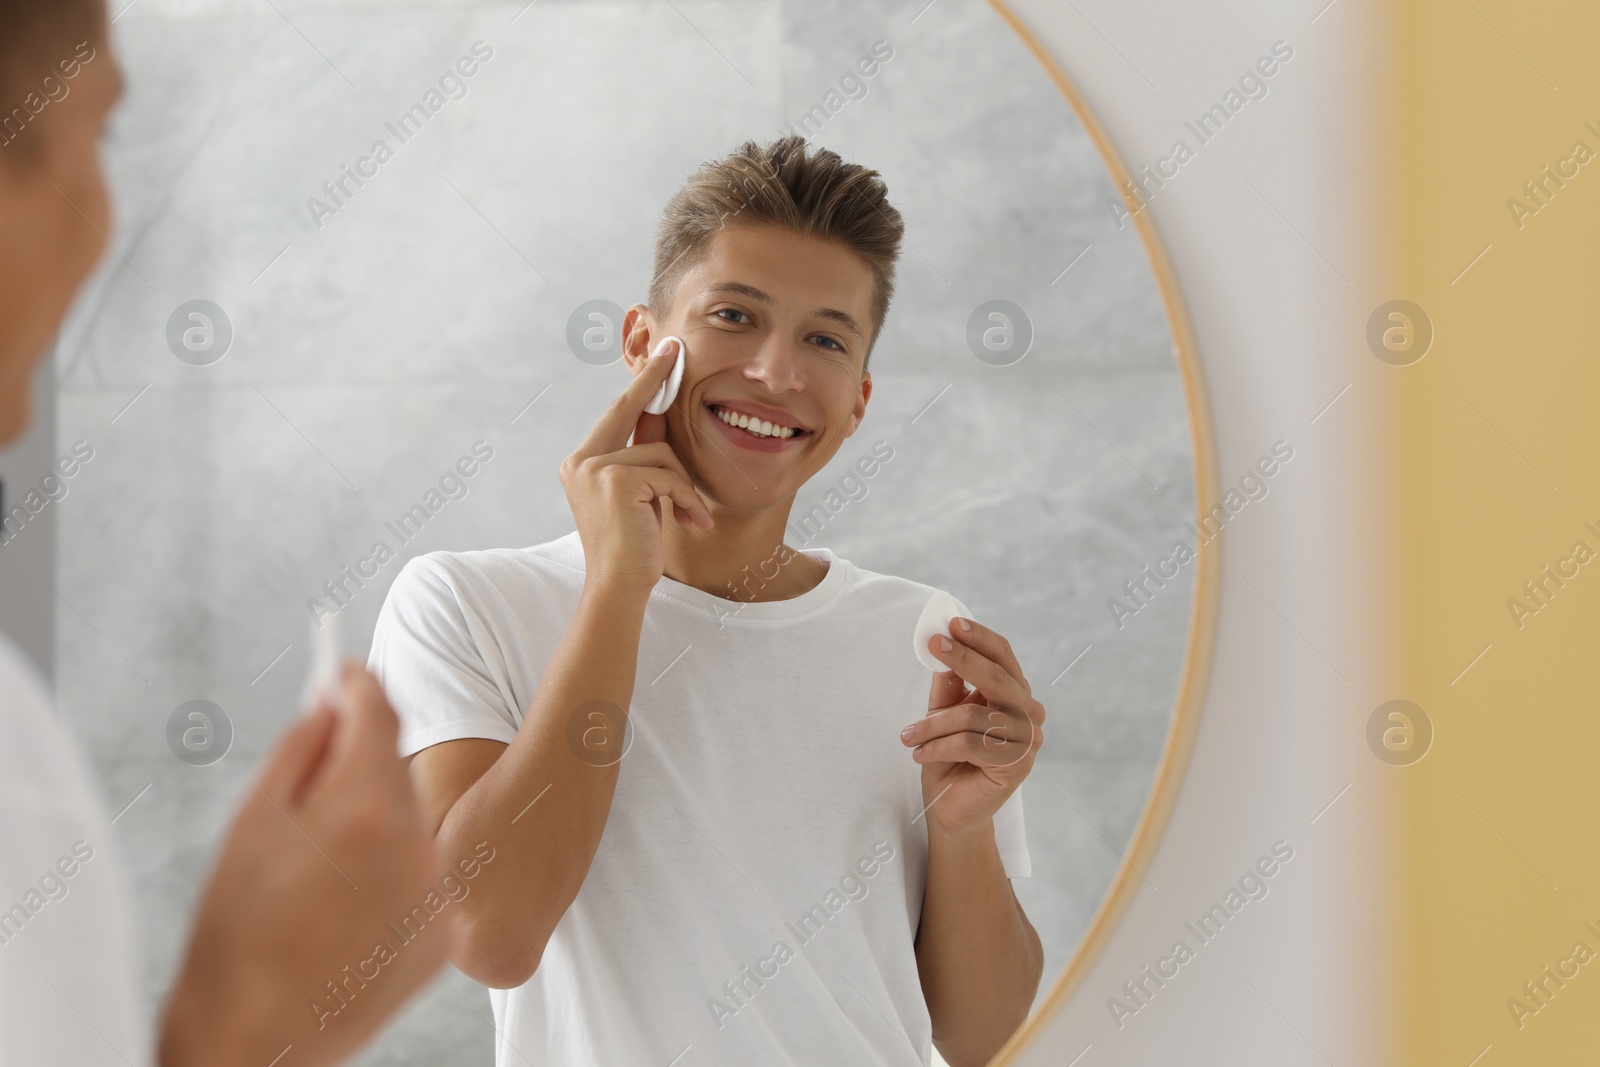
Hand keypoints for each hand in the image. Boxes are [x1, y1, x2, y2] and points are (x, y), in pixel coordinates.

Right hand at [159, 664, 452, 1066]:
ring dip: (376, 826)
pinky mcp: (446, 932)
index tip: (342, 675)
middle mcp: (416, 844)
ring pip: (411, 822)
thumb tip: (332, 699)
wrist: (256, 1038)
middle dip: (357, 766)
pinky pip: (423, 875)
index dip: (357, 685)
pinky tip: (348, 911)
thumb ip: (302, 746)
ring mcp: (438, 891)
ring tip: (323, 876)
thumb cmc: (237, 934)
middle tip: (312, 792)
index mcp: (364, 809)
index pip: (379, 711)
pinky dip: (393, 876)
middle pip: (395, 767)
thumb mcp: (252, 821)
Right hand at [558, 341, 713, 595]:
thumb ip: (646, 458)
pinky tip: (694, 522)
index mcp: (582, 463)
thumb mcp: (641, 496)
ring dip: (685, 487)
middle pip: (631, 410)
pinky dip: (688, 499)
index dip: (643, 383)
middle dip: (656, 377)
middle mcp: (581, 461)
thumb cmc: (634, 548)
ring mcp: (595, 468)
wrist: (619, 587)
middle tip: (677, 350)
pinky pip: (669, 475)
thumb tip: (663, 417)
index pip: (618, 413)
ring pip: (662, 453)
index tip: (663, 355)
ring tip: (693, 516)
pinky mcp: (616, 480)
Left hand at [899, 618, 1044, 838]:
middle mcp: (1029, 713)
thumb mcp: (943, 713)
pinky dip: (938, 748)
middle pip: (996, 677)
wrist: (952, 809)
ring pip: (973, 716)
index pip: (1003, 656)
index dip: (979, 638)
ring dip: (933, 726)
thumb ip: (948, 682)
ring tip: (909, 737)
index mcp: (1014, 693)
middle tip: (933, 646)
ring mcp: (1029, 739)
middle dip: (962, 659)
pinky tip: (920, 756)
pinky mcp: (1018, 765)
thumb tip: (941, 645)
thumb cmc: (949, 758)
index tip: (951, 623)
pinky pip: (970, 744)